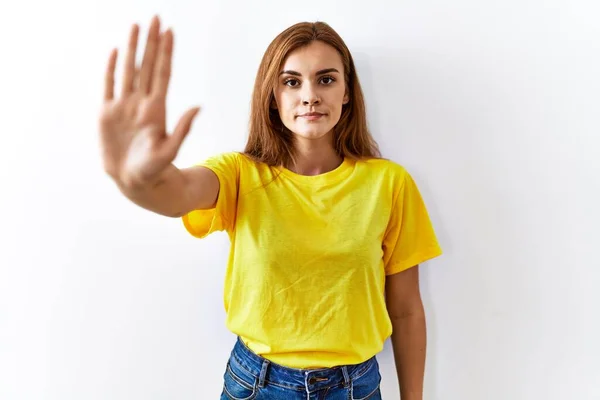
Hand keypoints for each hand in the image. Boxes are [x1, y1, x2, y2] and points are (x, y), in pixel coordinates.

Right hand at [99, 15, 199, 187]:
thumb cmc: (154, 170)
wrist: (134, 181)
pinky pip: (109, 86)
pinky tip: (117, 52)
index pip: (162, 73)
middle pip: (147, 65)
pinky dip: (111, 69)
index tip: (169, 31)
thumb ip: (182, 129)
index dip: (165, 52)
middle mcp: (141, 103)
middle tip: (155, 18)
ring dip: (132, 48)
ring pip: (129, 70)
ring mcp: (124, 106)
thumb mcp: (170, 151)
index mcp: (156, 109)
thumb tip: (198, 106)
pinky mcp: (107, 114)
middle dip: (151, 42)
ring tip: (136, 26)